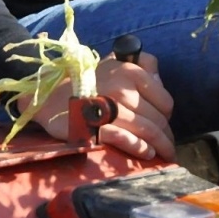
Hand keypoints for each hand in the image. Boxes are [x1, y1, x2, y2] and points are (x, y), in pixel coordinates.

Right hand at [25, 50, 176, 160]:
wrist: (50, 97)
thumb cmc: (87, 82)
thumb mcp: (115, 63)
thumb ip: (143, 65)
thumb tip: (161, 80)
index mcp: (131, 71)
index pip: (165, 101)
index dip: (167, 116)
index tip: (165, 125)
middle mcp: (123, 88)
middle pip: (158, 119)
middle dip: (166, 136)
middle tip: (168, 146)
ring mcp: (110, 108)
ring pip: (147, 131)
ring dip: (160, 146)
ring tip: (164, 154)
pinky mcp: (96, 127)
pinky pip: (126, 140)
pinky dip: (140, 148)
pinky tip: (147, 153)